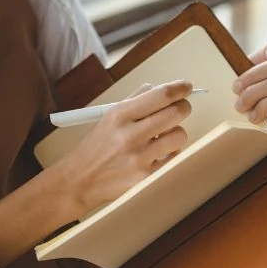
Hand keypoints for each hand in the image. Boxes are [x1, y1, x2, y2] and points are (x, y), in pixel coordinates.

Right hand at [59, 80, 193, 213]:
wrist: (80, 180)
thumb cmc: (97, 147)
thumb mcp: (109, 116)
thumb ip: (136, 99)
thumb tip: (162, 88)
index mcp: (120, 115)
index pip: (160, 95)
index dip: (180, 88)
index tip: (186, 87)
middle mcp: (130, 135)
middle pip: (176, 113)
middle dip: (183, 107)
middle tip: (180, 109)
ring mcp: (139, 158)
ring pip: (179, 135)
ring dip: (176, 132)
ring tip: (164, 136)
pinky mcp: (145, 178)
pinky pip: (175, 158)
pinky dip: (172, 153)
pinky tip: (160, 152)